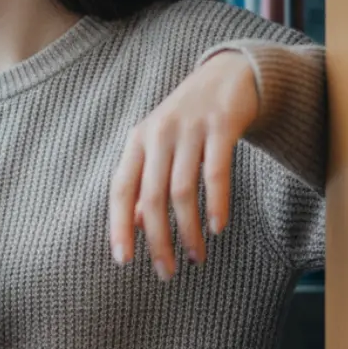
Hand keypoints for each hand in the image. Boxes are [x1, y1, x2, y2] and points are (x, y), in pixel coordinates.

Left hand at [109, 49, 258, 279]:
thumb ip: (146, 183)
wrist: (228, 76)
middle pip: (152, 197)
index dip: (119, 225)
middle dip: (158, 240)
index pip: (121, 189)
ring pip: (182, 190)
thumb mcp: (159, 149)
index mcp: (137, 142)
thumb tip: (135, 226)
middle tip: (167, 272)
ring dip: (189, 231)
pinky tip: (217, 228)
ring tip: (196, 257)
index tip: (123, 260)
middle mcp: (158, 134)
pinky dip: (216, 203)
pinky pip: (216, 172)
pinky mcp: (220, 125)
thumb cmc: (188, 124)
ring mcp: (189, 129)